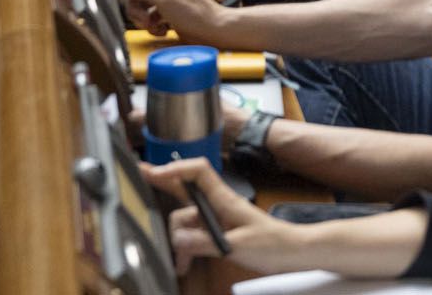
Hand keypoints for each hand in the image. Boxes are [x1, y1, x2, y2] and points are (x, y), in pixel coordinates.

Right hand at [101, 0, 235, 45]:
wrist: (211, 30)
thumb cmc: (196, 11)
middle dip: (137, 7)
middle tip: (146, 17)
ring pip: (139, 4)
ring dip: (144, 18)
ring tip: (156, 24)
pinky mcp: (164, 8)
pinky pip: (147, 13)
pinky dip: (151, 23)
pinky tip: (162, 28)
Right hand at [144, 159, 267, 275]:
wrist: (291, 252)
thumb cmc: (271, 244)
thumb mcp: (236, 245)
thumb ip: (205, 242)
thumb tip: (178, 239)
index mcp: (224, 199)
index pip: (199, 172)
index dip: (177, 168)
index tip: (155, 172)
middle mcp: (218, 204)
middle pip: (185, 192)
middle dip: (164, 188)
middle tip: (140, 176)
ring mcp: (218, 216)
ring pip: (187, 221)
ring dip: (179, 240)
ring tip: (180, 264)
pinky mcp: (219, 230)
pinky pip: (195, 235)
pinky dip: (188, 248)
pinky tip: (185, 264)